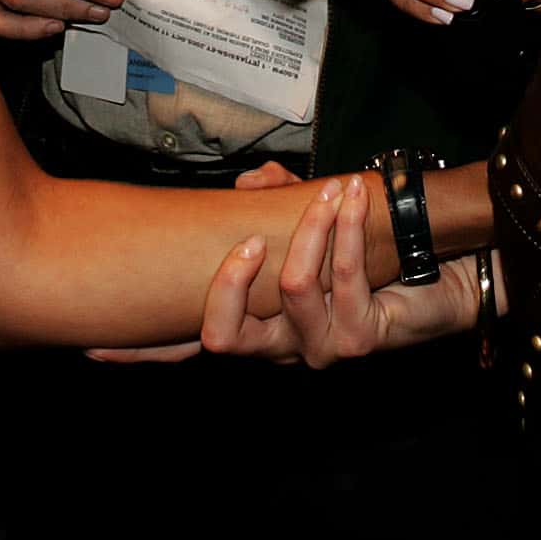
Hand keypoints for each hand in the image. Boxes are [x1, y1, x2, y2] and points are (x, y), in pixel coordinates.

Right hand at [115, 173, 479, 368]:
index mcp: (256, 321)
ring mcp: (317, 347)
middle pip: (222, 336)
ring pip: (290, 289)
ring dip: (312, 230)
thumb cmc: (368, 247)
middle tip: (248, 238)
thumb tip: (245, 189)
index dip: (142, 351)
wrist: (443, 270)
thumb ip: (270, 201)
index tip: (97, 347)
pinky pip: (341, 279)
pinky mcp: (359, 341)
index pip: (188, 341)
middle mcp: (279, 344)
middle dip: (228, 280)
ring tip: (334, 192)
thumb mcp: (305, 216)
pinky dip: (345, 232)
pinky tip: (356, 202)